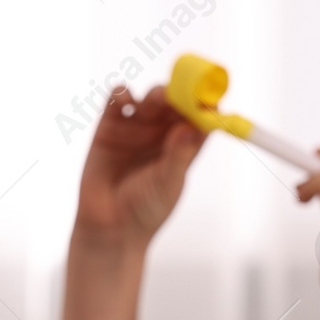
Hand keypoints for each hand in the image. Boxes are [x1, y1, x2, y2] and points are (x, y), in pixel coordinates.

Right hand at [74, 85, 206, 249]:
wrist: (109, 228)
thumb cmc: (145, 211)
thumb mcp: (168, 184)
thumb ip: (179, 156)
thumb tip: (190, 128)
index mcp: (184, 147)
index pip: (200, 119)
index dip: (206, 105)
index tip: (210, 96)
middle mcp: (162, 135)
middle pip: (177, 103)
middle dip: (182, 94)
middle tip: (184, 91)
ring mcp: (137, 129)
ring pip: (151, 100)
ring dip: (157, 94)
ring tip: (159, 99)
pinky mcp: (110, 128)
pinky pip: (117, 102)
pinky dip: (121, 93)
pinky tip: (126, 97)